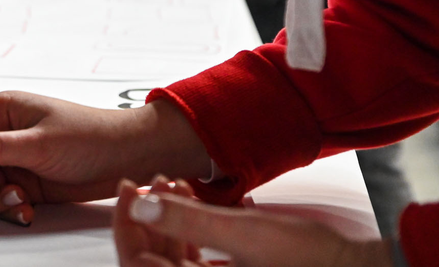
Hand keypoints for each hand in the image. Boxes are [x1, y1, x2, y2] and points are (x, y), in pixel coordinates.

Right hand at [0, 92, 209, 225]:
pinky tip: (26, 210)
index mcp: (0, 110)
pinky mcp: (25, 183)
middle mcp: (2, 134)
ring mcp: (13, 160)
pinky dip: (9, 209)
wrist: (125, 158)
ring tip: (18, 201)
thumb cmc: (88, 135)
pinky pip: (2, 200)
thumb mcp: (38, 142)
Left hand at [114, 177, 393, 266]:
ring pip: (174, 255)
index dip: (127, 223)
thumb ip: (188, 221)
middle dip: (148, 215)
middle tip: (148, 180)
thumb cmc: (312, 260)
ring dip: (170, 217)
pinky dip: (193, 227)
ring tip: (174, 182)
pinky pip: (198, 257)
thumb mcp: (243, 233)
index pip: (137, 262)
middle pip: (153, 258)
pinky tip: (198, 198)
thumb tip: (139, 207)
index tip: (128, 187)